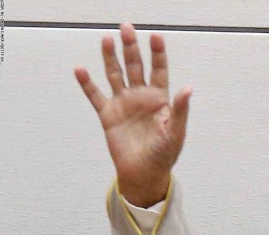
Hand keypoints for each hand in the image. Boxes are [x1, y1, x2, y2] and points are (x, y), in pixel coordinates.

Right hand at [75, 23, 191, 206]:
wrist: (145, 173)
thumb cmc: (164, 154)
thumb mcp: (176, 132)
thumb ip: (180, 110)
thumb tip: (188, 88)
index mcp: (160, 99)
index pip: (159, 70)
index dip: (158, 53)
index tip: (156, 36)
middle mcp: (141, 97)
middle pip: (135, 66)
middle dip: (131, 48)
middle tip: (126, 27)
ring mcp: (124, 104)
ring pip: (115, 75)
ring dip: (110, 58)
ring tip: (107, 39)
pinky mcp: (108, 116)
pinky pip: (96, 96)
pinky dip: (88, 84)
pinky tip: (81, 70)